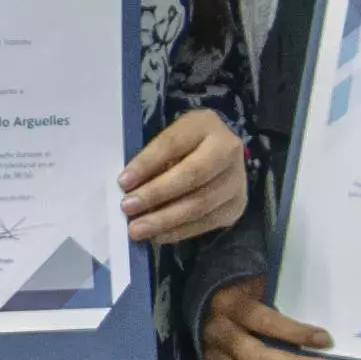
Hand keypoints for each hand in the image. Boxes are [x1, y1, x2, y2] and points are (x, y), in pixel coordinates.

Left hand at [120, 109, 248, 243]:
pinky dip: (179, 231)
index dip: (147, 163)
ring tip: (138, 229)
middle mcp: (228, 149)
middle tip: (128, 208)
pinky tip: (158, 235)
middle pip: (191, 175)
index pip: (172, 143)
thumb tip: (129, 189)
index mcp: (205, 124)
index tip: (123, 182)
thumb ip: (154, 160)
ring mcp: (237, 180)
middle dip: (156, 194)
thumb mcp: (171, 140)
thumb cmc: (186, 146)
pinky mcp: (237, 205)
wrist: (223, 156)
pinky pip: (206, 222)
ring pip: (200, 204)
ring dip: (164, 219)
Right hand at [201, 277, 333, 359]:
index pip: (265, 321)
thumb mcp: (259, 288)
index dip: (296, 333)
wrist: (209, 309)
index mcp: (230, 304)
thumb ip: (280, 303)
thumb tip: (315, 333)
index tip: (324, 340)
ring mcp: (209, 359)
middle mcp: (216, 333)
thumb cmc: (245, 298)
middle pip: (256, 358)